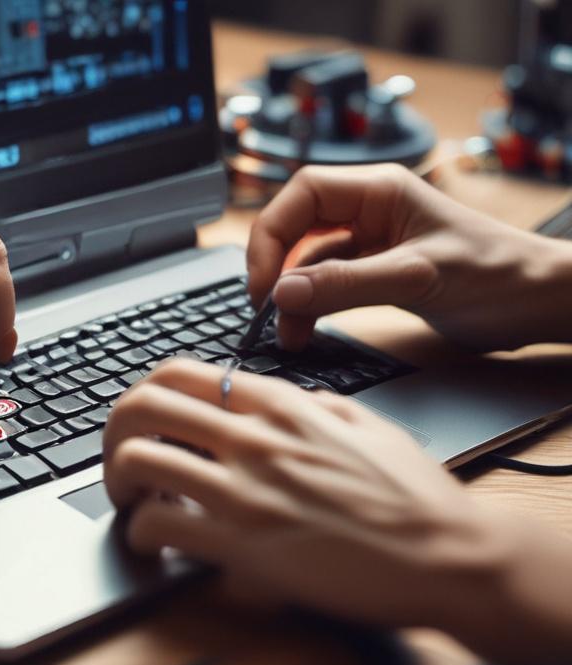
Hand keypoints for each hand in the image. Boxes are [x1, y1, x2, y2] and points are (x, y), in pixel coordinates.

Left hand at [103, 359, 514, 635]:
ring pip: (136, 461)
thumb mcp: (367, 423)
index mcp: (280, 405)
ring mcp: (244, 490)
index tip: (143, 422)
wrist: (449, 555)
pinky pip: (158, 528)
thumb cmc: (414, 494)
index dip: (144, 395)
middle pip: (142, 407)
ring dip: (118, 484)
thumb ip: (313, 405)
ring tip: (133, 503)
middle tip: (120, 460)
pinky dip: (143, 536)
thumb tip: (277, 401)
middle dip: (112, 432)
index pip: (181, 373)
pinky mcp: (242, 546)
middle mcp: (253, 438)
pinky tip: (158, 545)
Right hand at [247, 164, 571, 351]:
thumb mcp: (417, 279)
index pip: (301, 194)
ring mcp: (372, 242)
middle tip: (265, 307)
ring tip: (287, 332)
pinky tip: (305, 330)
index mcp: (381, 190)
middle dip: (275, 266)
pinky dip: (311, 307)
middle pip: (297, 226)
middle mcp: (371, 210)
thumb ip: (345, 285)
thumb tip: (283, 294)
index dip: (272, 235)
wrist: (541, 303)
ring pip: (308, 260)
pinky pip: (328, 284)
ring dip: (291, 295)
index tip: (264, 282)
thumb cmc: (499, 275)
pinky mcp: (377, 272)